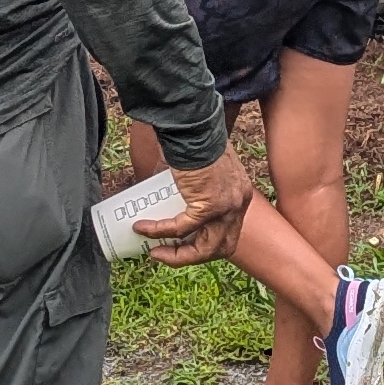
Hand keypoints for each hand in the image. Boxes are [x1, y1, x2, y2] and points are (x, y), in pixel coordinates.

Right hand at [138, 145, 256, 265]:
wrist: (193, 128)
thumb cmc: (194, 142)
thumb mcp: (201, 172)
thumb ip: (191, 191)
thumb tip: (164, 203)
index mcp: (240, 196)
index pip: (229, 233)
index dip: (207, 244)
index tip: (184, 245)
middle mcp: (238, 205)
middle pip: (220, 247)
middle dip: (192, 256)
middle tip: (167, 253)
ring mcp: (226, 208)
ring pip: (204, 248)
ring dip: (177, 255)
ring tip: (155, 252)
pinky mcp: (208, 206)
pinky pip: (180, 228)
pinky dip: (159, 231)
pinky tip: (143, 229)